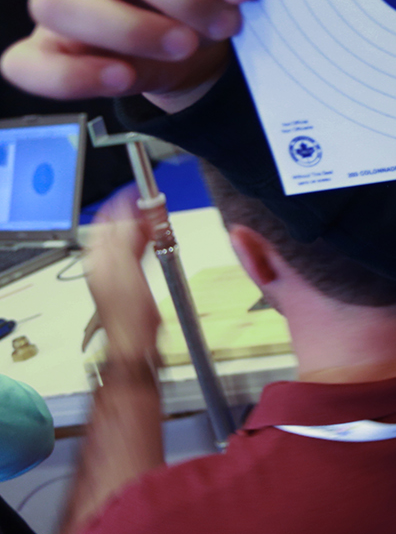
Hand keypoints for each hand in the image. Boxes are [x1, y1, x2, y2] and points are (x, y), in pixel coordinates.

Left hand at [85, 189, 159, 360]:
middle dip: (133, 213)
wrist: (135, 343)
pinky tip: (154, 242)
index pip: (107, 218)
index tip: (141, 193)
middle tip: (152, 208)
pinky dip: (144, 242)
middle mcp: (102, 262)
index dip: (123, 203)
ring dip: (140, 227)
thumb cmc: (129, 314)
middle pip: (114, 227)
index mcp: (99, 257)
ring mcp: (113, 272)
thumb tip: (136, 214)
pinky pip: (132, 252)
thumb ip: (129, 239)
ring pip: (123, 238)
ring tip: (155, 223)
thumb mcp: (128, 269)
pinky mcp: (126, 281)